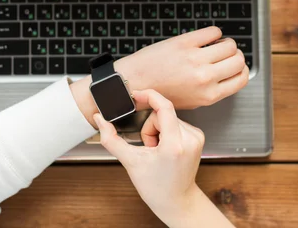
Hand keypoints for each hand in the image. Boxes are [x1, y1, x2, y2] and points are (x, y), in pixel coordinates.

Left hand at [70, 26, 247, 127]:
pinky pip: (213, 31)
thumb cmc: (159, 92)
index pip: (242, 78)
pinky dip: (214, 32)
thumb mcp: (191, 101)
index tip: (236, 66)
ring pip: (230, 44)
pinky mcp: (185, 43)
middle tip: (225, 54)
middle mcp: (205, 77)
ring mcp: (195, 59)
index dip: (242, 70)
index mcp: (209, 95)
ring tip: (216, 44)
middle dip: (235, 55)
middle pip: (239, 60)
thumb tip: (228, 75)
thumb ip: (212, 90)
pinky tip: (206, 37)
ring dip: (226, 42)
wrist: (134, 83)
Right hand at [94, 89, 233, 227]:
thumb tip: (99, 119)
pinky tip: (166, 149)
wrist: (176, 201)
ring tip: (157, 151)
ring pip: (168, 117)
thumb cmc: (156, 187)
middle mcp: (190, 139)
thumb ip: (111, 138)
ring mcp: (196, 137)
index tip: (136, 95)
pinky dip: (167, 132)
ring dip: (158, 130)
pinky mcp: (198, 136)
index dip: (148, 96)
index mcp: (174, 145)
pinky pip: (176, 122)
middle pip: (162, 113)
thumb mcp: (130, 162)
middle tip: (149, 148)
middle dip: (149, 127)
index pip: (164, 107)